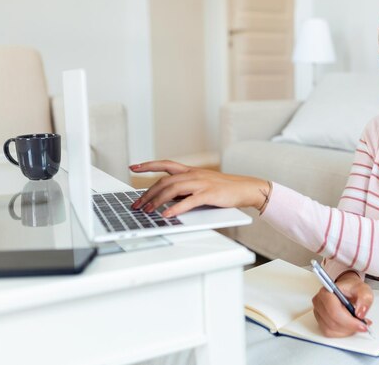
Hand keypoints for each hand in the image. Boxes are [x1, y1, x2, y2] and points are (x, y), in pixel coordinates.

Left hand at [129, 160, 269, 216]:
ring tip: (147, 211)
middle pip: (164, 181)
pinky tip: (167, 215)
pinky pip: (188, 201)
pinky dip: (175, 208)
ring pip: (172, 189)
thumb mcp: (202, 184)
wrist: (246, 188)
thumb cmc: (224, 189)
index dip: (148, 165)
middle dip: (148, 193)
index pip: (165, 164)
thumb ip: (186, 188)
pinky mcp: (209, 194)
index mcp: (191, 171)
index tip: (133, 166)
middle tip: (137, 205)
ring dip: (157, 201)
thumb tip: (167, 197)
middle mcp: (194, 174)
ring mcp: (201, 183)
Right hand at [311, 271, 373, 337]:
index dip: (349, 322)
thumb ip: (365, 299)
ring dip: (346, 330)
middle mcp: (319, 302)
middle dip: (350, 327)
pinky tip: (349, 326)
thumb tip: (360, 313)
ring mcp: (318, 312)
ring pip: (330, 329)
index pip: (335, 312)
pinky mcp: (320, 320)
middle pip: (332, 322)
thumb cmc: (352, 288)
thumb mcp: (363, 290)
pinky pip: (329, 332)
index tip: (362, 325)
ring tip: (356, 323)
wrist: (347, 289)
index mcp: (327, 292)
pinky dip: (341, 332)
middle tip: (363, 325)